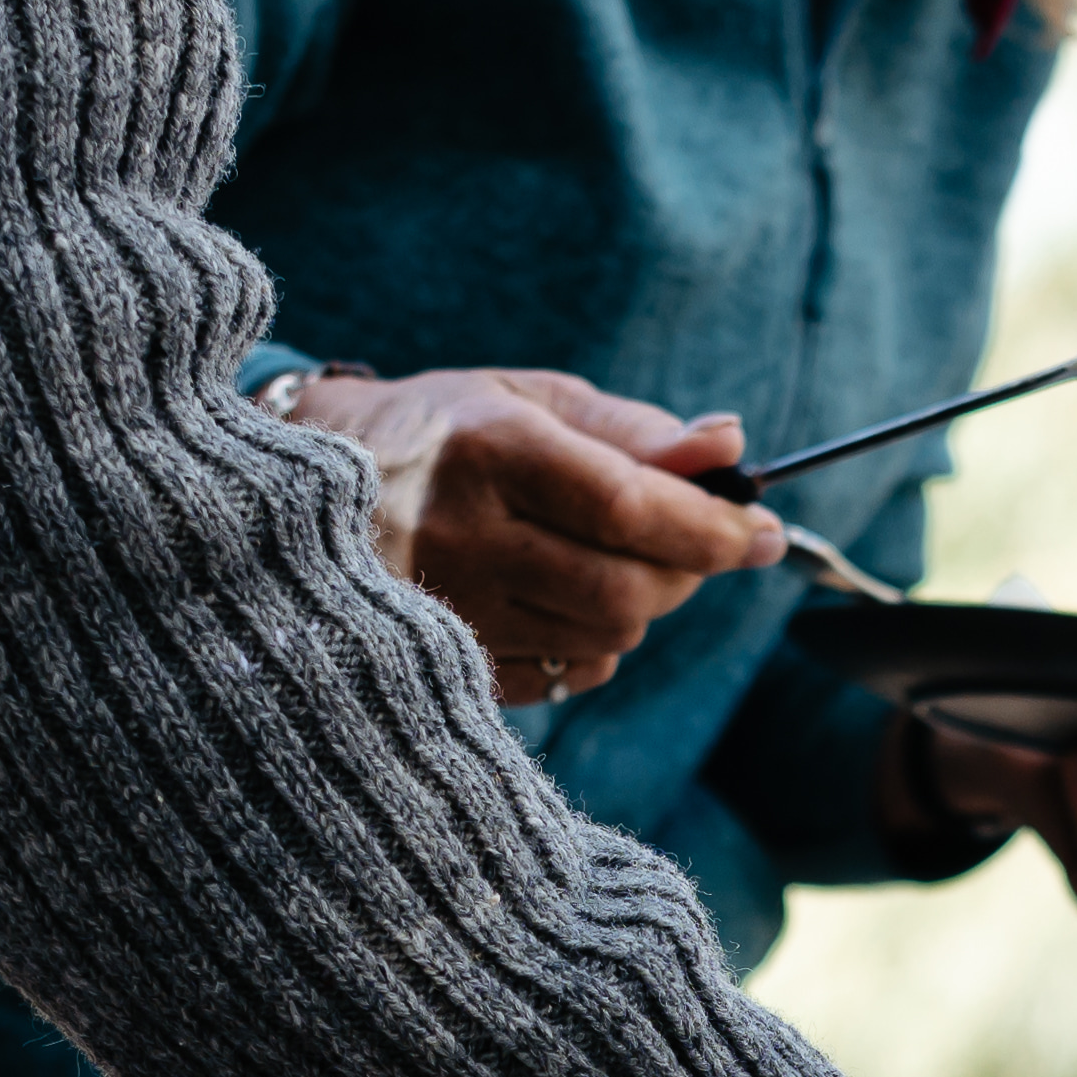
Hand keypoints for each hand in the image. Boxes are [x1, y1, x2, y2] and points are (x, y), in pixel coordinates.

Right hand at [285, 368, 782, 701]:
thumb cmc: (443, 434)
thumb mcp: (528, 402)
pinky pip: (567, 674)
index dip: (712, 529)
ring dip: (640, 606)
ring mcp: (450, 611)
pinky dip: (594, 641)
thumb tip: (730, 446)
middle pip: (627, 590)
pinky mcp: (448, 664)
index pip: (630, 509)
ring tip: (612, 562)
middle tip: (689, 543)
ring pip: (606, 638)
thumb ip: (633, 430)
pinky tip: (562, 600)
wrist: (312, 493)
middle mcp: (464, 534)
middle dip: (684, 572)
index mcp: (489, 449)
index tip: (764, 533)